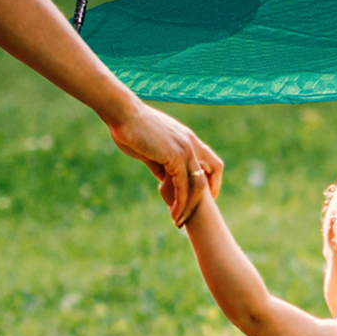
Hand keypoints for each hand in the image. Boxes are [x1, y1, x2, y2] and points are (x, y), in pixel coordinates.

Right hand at [105, 99, 221, 223]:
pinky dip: (180, 202)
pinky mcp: (175, 156)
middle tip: (196, 213)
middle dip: (208, 195)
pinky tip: (173, 213)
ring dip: (190, 206)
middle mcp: (191, 143)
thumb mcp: (150, 149)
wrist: (123, 114)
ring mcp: (185, 149)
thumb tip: (164, 179)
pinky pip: (183, 186)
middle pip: (213, 171)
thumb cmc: (131, 128)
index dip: (211, 179)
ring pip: (198, 184)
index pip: (210, 161)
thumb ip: (160, 164)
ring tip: (179, 221)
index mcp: (187, 138)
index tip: (202, 197)